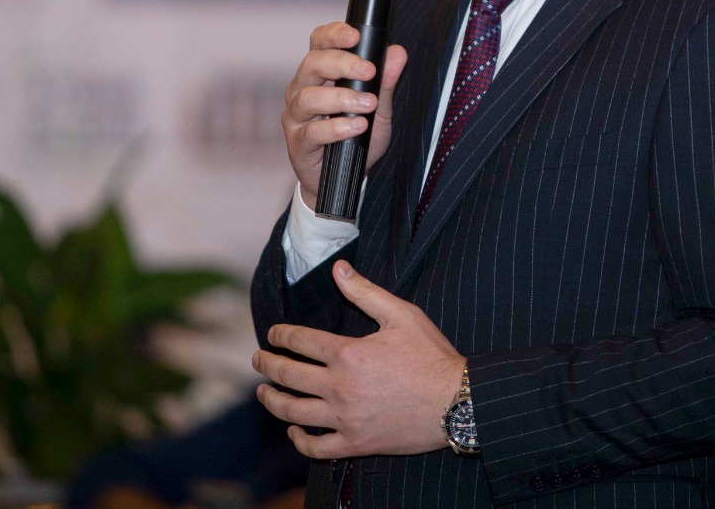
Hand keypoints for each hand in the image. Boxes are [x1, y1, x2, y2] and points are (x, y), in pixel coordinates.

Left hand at [253, 261, 463, 457]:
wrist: (457, 402)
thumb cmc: (432, 356)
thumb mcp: (402, 315)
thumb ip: (365, 292)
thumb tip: (338, 268)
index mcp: (348, 353)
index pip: (300, 341)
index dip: (281, 335)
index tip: (273, 334)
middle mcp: (340, 387)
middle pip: (289, 375)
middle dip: (267, 365)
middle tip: (258, 360)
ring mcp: (345, 419)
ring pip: (293, 411)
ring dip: (272, 400)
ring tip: (263, 392)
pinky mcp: (356, 443)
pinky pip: (316, 447)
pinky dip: (299, 439)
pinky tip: (293, 429)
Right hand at [282, 24, 407, 206]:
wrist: (345, 178)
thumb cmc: (358, 137)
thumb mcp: (379, 109)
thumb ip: (385, 81)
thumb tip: (397, 53)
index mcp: (319, 74)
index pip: (319, 43)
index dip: (333, 34)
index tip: (355, 35)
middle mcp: (302, 89)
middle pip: (312, 63)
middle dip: (341, 63)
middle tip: (368, 71)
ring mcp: (296, 116)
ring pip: (308, 96)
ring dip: (341, 98)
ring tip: (368, 104)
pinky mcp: (297, 142)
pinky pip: (312, 131)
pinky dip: (337, 128)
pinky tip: (356, 127)